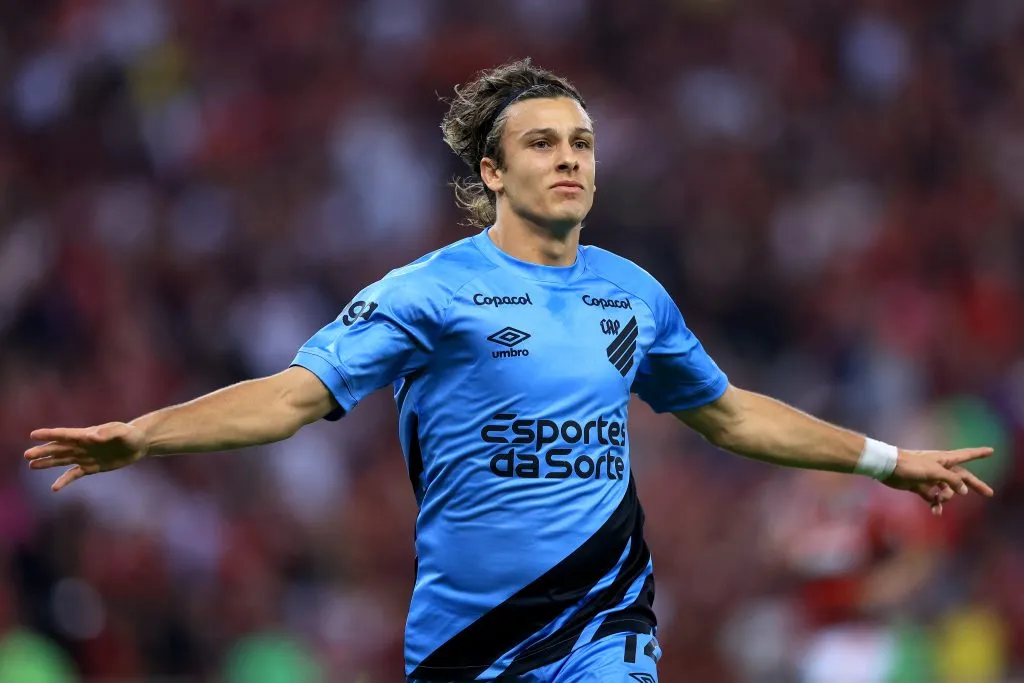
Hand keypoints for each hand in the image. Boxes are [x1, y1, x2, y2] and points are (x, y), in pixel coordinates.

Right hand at [24, 422, 148, 491]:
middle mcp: (83, 446)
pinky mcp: (92, 467)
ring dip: (47, 463)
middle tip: (27, 455)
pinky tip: (54, 487)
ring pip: (62, 460)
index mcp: (87, 435)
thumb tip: (91, 437)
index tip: (33, 435)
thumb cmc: (130, 434)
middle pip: (59, 448)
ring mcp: (86, 457)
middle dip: (43, 451)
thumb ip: (108, 433)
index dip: (49, 435)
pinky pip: (75, 474)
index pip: (65, 435)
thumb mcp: (122, 432)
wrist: (139, 444)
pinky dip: (65, 480)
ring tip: (31, 466)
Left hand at [883, 447, 994, 514]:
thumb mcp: (935, 471)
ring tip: (938, 500)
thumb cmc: (911, 465)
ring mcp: (931, 478)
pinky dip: (935, 504)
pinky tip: (936, 511)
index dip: (979, 453)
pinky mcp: (920, 486)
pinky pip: (933, 497)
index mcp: (945, 459)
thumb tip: (964, 491)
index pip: (966, 455)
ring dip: (946, 498)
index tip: (991, 451)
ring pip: (947, 490)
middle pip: (962, 477)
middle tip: (989, 493)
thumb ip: (952, 480)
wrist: (888, 467)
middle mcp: (940, 468)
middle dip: (974, 485)